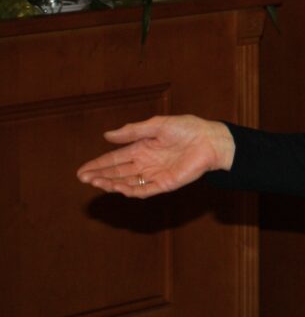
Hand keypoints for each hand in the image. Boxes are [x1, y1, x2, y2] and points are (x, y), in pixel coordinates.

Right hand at [76, 115, 234, 198]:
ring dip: (111, 184)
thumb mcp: (158, 125)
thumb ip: (133, 130)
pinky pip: (144, 191)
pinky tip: (118, 188)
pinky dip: (130, 191)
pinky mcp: (165, 184)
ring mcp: (155, 174)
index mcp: (142, 148)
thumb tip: (107, 135)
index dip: (98, 164)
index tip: (81, 171)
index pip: (115, 158)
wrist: (211, 140)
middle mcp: (146, 163)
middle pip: (118, 172)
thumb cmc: (187, 129)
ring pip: (127, 183)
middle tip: (83, 178)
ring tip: (96, 182)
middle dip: (100, 175)